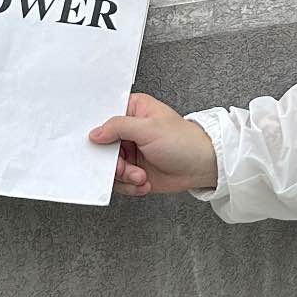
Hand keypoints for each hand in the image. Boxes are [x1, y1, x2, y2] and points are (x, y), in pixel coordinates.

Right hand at [87, 91, 216, 199]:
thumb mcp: (148, 128)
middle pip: (103, 147)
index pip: (104, 117)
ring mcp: (131, 152)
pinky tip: (144, 182)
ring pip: (109, 168)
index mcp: (133, 110)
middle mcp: (129, 131)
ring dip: (124, 177)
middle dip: (113, 163)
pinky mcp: (134, 171)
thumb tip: (95, 132)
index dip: (97, 132)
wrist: (201, 167)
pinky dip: (130, 186)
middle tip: (124, 167)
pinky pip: (119, 182)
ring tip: (140, 176)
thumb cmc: (183, 141)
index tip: (97, 145)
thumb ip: (119, 127)